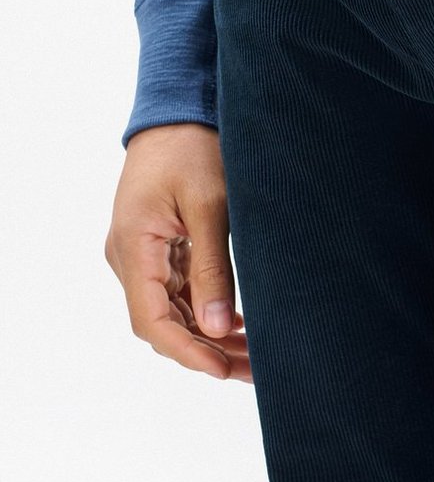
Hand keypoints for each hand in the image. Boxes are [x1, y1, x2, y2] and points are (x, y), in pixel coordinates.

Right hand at [105, 124, 251, 382]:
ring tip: (254, 356)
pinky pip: (177, 292)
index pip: (152, 320)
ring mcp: (142, 254)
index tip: (224, 370)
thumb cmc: (194, 148)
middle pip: (162, 324)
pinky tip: (239, 325)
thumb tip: (216, 328)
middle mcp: (129, 257)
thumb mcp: (210, 205)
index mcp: (133, 247)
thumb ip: (213, 268)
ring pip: (172, 312)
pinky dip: (205, 311)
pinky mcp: (158, 248)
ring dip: (209, 336)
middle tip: (255, 370)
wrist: (178, 110)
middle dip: (206, 352)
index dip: (188, 353)